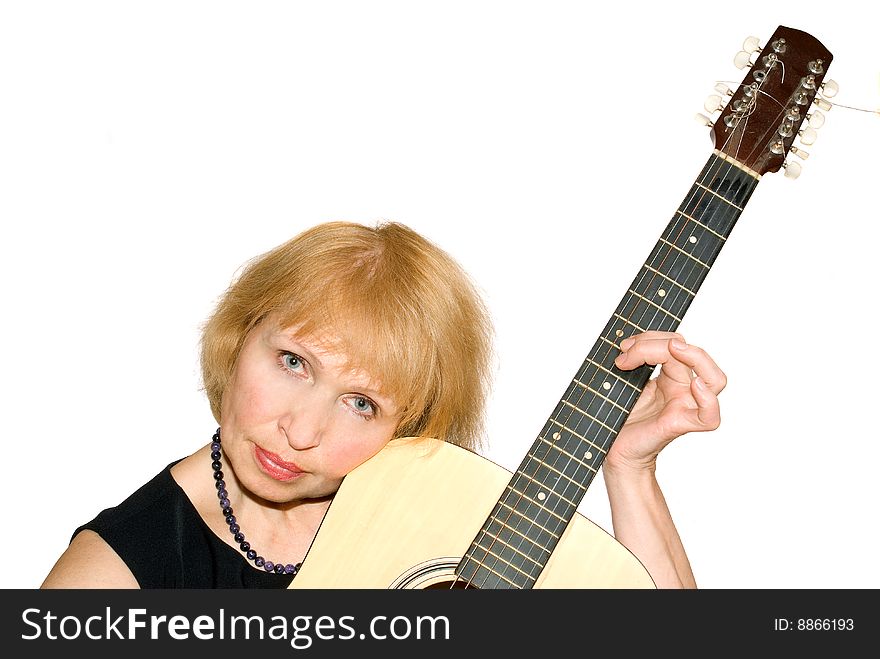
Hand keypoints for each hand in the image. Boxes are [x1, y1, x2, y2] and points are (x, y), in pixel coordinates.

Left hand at [606, 331, 726, 473]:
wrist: (615, 448)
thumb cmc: (621, 418)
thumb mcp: (626, 382)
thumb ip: (633, 362)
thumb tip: (627, 343)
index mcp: (671, 376)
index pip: (675, 343)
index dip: (649, 339)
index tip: (622, 350)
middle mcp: (683, 389)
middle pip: (692, 353)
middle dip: (658, 342)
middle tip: (628, 352)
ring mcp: (685, 405)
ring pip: (714, 379)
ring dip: (695, 356)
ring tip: (672, 351)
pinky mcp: (680, 424)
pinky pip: (709, 416)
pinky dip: (708, 400)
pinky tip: (695, 386)